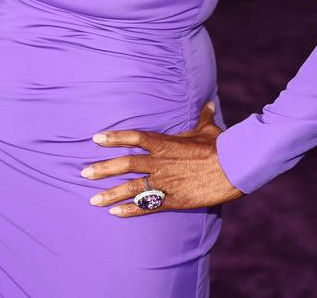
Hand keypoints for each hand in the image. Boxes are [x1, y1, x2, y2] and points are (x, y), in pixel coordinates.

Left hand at [81, 100, 243, 216]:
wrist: (233, 169)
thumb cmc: (220, 146)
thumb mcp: (208, 129)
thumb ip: (202, 117)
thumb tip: (207, 102)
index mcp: (165, 143)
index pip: (134, 137)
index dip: (114, 137)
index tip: (97, 138)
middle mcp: (160, 162)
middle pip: (125, 164)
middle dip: (103, 169)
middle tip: (84, 173)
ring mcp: (165, 182)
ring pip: (131, 188)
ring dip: (110, 194)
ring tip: (92, 199)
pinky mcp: (173, 200)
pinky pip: (146, 207)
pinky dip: (129, 211)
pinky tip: (115, 214)